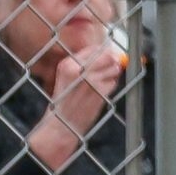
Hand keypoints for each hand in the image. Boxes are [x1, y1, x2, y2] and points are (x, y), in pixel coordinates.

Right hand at [28, 49, 124, 169]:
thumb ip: (85, 64)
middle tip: (110, 71)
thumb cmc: (66, 102)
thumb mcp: (68, 77)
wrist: (62, 125)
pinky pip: (113, 83)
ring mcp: (90, 79)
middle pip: (108, 55)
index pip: (95, 48)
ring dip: (112, 76)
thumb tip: (111, 54)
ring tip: (100, 87)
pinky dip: (110, 88)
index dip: (105, 53)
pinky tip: (100, 95)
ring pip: (113, 68)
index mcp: (67, 64)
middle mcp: (78, 69)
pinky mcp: (99, 91)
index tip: (108, 59)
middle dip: (112, 62)